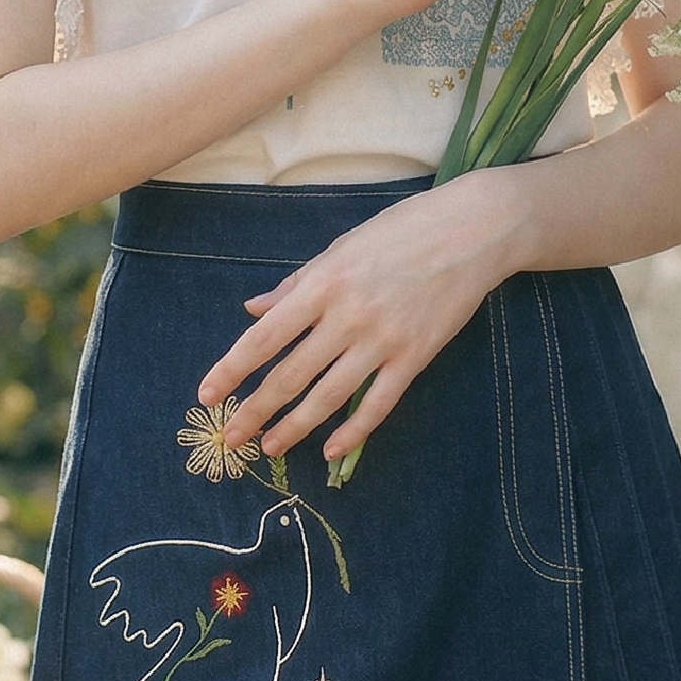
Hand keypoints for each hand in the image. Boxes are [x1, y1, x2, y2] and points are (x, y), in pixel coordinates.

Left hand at [195, 177, 527, 470]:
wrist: (472, 230)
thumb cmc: (402, 231)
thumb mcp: (342, 247)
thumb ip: (296, 283)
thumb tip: (254, 310)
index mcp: (323, 284)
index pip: (264, 337)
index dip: (231, 369)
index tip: (207, 394)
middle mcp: (348, 315)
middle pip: (290, 375)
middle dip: (255, 410)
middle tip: (232, 437)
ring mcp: (383, 339)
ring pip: (328, 397)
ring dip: (294, 427)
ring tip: (270, 447)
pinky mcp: (415, 356)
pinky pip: (377, 404)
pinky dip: (352, 431)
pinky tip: (329, 450)